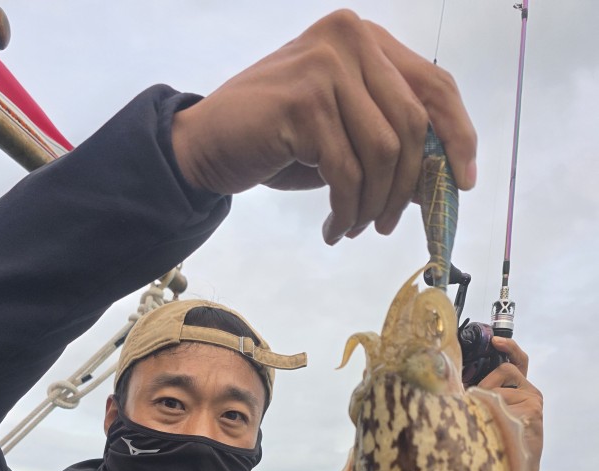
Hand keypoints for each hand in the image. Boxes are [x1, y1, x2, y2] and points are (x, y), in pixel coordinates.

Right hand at [171, 10, 476, 243]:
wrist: (209, 143)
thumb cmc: (279, 139)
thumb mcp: (345, 136)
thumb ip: (391, 143)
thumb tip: (442, 182)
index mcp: (368, 39)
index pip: (434, 85)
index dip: (458, 136)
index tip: (463, 184)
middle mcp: (351, 39)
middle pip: (412, 124)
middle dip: (407, 187)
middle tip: (387, 225)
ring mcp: (326, 65)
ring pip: (384, 151)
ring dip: (373, 204)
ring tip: (353, 227)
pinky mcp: (304, 101)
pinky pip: (347, 172)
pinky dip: (346, 210)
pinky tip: (333, 228)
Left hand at [478, 337, 542, 470]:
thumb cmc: (497, 440)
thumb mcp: (488, 414)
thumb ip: (482, 397)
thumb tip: (453, 384)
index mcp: (520, 390)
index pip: (518, 361)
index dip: (509, 347)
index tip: (495, 341)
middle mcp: (530, 393)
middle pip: (504, 370)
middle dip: (484, 383)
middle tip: (472, 401)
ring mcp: (532, 401)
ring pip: (499, 389)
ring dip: (483, 402)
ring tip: (481, 423)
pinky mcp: (532, 411)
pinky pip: (502, 403)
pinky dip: (489, 413)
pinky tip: (491, 428)